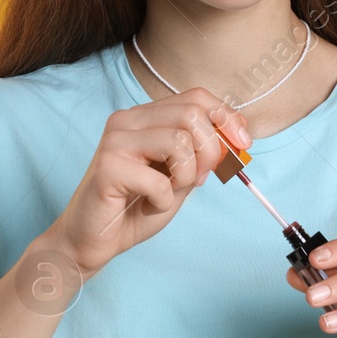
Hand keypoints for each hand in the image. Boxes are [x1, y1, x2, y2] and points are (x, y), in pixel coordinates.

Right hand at [44, 87, 250, 278]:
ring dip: (186, 176)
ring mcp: (115, 141)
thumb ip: (202, 155)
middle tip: (198, 180)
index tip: (244, 143)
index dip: (226, 117)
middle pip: (191, 114)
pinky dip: (164, 201)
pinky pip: (160, 180)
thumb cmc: (134, 208)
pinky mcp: (108, 167)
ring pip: (179, 141)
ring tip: (168, 193)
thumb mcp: (179, 177)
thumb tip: (238, 138)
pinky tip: (148, 206)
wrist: (91, 240)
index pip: (195, 97)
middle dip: (210, 151)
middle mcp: (127, 120)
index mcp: (144, 117)